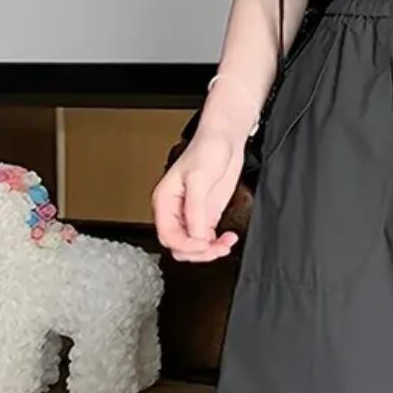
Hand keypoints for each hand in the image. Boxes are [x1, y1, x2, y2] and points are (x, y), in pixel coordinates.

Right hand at [152, 126, 245, 262]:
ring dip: (210, 251)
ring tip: (225, 244)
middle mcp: (175, 211)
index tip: (203, 244)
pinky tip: (228, 238)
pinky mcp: (207, 216)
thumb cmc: (207, 149)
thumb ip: (195, 210)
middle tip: (216, 248)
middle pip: (179, 246)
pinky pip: (208, 240)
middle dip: (198, 252)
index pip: (167, 236)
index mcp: (164, 201)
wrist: (225, 140)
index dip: (185, 245)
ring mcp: (192, 215)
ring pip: (194, 246)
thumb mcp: (199, 179)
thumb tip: (196, 235)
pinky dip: (218, 244)